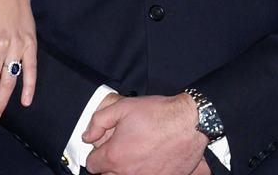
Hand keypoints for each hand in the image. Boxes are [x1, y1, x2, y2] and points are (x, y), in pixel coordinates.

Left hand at [84, 94, 207, 174]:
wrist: (189, 122)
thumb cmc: (158, 114)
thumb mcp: (122, 107)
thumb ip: (99, 122)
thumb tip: (88, 136)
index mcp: (115, 156)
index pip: (92, 165)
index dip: (96, 155)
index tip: (104, 148)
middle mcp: (128, 173)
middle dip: (110, 165)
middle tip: (121, 151)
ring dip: (126, 171)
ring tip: (135, 157)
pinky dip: (146, 172)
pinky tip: (150, 162)